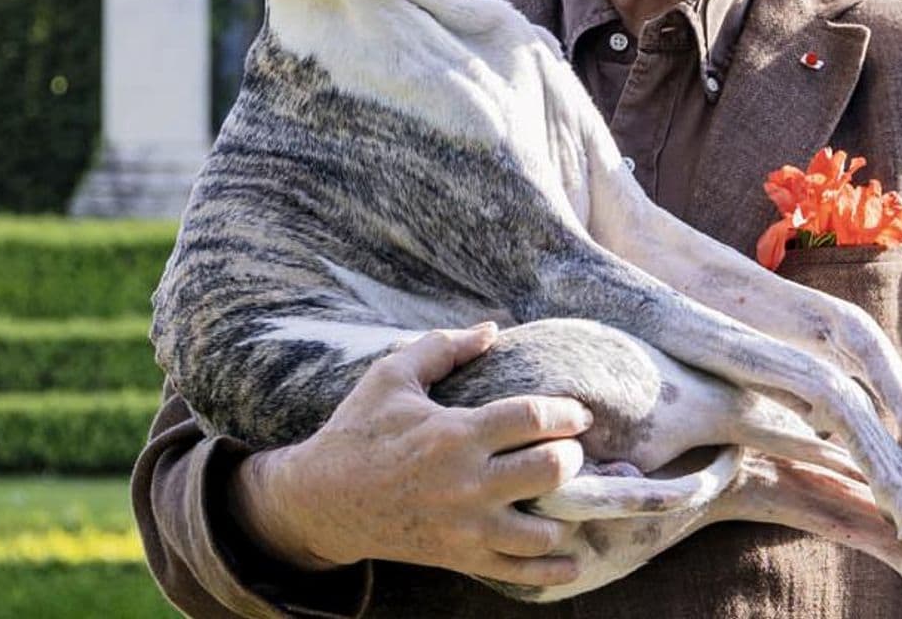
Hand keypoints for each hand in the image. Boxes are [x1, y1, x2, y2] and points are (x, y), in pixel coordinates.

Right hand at [226, 324, 593, 587]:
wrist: (322, 500)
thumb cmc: (359, 431)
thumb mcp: (392, 377)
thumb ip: (443, 348)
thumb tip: (492, 328)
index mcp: (455, 434)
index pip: (533, 418)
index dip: (567, 413)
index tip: (579, 415)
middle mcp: (466, 483)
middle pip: (550, 470)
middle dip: (574, 457)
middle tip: (573, 450)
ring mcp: (465, 527)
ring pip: (542, 529)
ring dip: (568, 511)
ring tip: (566, 495)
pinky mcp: (459, 557)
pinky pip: (518, 572)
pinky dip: (553, 569)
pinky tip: (573, 557)